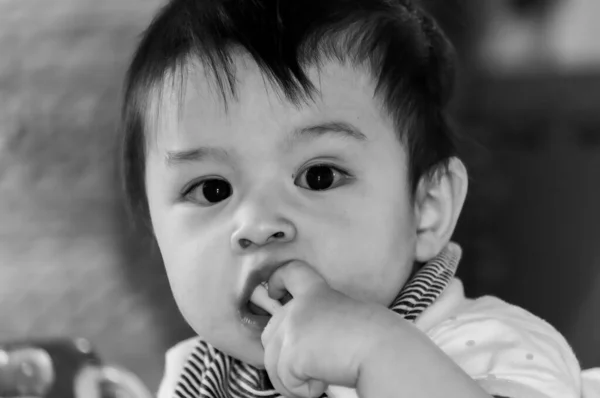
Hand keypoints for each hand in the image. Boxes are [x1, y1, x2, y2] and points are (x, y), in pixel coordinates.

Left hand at [261, 261, 396, 397]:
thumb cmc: (376, 337)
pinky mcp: (290, 351)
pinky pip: (285, 382)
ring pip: (272, 362)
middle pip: (270, 332)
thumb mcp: (345, 318)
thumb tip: (305, 347)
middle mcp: (299, 306)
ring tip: (324, 374)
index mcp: (317, 293)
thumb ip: (319, 321)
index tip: (274, 290)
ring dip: (295, 378)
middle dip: (282, 357)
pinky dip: (304, 390)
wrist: (381, 348)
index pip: (291, 273)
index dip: (277, 280)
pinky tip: (325, 381)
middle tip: (314, 366)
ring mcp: (291, 327)